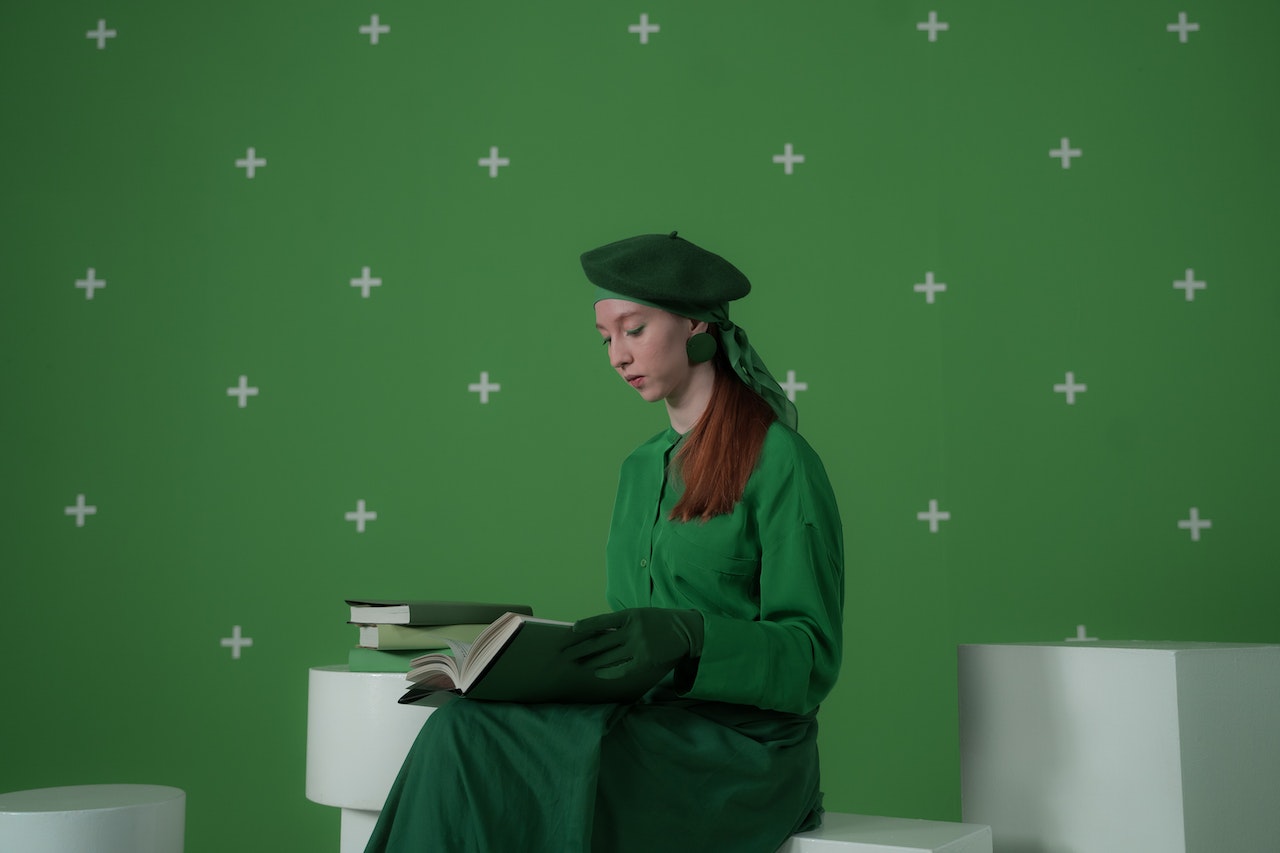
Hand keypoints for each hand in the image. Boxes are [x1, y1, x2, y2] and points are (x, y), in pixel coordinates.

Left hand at [568, 608, 703, 679]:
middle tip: (565, 653)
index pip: (602, 620)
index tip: (571, 631)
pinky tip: (598, 673)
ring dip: (591, 662)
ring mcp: (639, 646)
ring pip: (608, 657)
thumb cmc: (662, 622)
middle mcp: (633, 630)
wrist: (687, 631)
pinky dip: (608, 673)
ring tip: (579, 665)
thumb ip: (623, 623)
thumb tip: (599, 633)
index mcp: (631, 614)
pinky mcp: (645, 661)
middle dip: (581, 648)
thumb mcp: (642, 615)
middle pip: (600, 641)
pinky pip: (621, 669)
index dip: (586, 626)